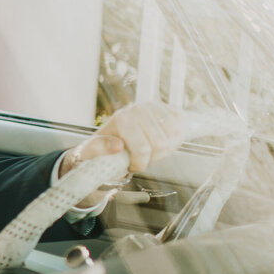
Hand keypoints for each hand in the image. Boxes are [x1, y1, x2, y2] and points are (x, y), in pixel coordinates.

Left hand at [61, 102, 184, 203]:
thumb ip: (98, 148)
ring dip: (164, 151)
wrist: (121, 129)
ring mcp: (156, 108)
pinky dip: (174, 141)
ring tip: (151, 151)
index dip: (140, 164)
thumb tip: (117, 145)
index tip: (133, 166)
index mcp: (122, 119)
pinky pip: (181, 130)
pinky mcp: (169, 109)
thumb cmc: (106, 143)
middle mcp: (140, 110)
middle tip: (143, 159)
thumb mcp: (92, 148)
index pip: (143, 149)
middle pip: (160, 145)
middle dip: (152, 158)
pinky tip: (163, 143)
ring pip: (172, 139)